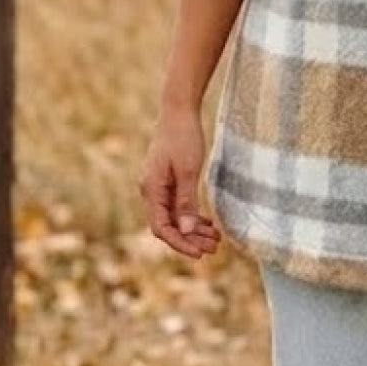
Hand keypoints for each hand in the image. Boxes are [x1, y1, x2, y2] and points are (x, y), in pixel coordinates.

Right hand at [138, 112, 220, 259]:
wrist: (179, 111)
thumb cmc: (183, 137)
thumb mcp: (189, 170)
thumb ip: (187, 201)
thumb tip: (187, 231)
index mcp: (151, 190)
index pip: (162, 228)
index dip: (180, 244)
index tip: (200, 254)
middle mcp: (151, 191)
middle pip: (169, 225)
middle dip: (190, 239)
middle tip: (214, 248)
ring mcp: (158, 186)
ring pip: (175, 216)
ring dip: (193, 229)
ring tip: (215, 239)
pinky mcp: (167, 180)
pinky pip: (177, 205)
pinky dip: (192, 216)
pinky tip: (208, 223)